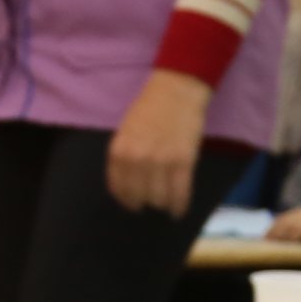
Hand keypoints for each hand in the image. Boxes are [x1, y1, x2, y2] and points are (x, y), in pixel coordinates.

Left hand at [106, 69, 214, 216]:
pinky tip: (178, 211)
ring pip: (159, 199)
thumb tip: (128, 183)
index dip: (126, 200)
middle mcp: (136, 160)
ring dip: (163, 204)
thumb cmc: (150, 107)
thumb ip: (124, 156)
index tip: (133, 204)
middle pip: (139, 196)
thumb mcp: (125, 131)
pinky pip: (179, 193)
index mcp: (119, 151)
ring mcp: (160, 162)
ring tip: (167, 203)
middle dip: (145, 202)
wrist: (176, 90)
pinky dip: (179, 206)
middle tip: (152, 201)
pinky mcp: (182, 162)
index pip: (118, 188)